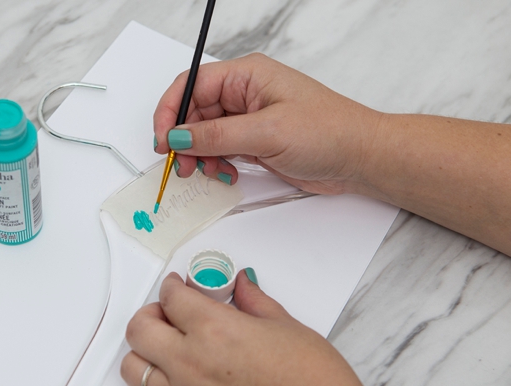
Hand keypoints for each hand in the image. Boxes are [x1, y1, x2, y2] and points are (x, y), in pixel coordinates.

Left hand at [121, 271, 400, 385]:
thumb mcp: (287, 327)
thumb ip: (252, 303)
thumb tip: (240, 288)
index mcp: (214, 331)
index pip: (172, 297)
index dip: (174, 286)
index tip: (179, 286)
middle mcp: (191, 365)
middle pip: (140, 329)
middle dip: (152, 313)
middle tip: (169, 312)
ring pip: (133, 369)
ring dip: (145, 352)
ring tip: (166, 347)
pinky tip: (171, 380)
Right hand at [153, 53, 378, 193]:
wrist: (357, 157)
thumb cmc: (327, 132)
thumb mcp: (266, 132)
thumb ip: (217, 136)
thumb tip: (178, 136)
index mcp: (246, 75)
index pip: (192, 85)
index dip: (170, 112)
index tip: (163, 141)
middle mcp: (245, 93)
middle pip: (194, 112)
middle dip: (184, 140)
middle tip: (184, 166)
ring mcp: (249, 118)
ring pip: (205, 135)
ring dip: (200, 156)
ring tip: (210, 172)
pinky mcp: (255, 141)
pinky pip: (222, 150)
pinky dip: (217, 164)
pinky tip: (227, 174)